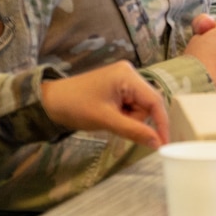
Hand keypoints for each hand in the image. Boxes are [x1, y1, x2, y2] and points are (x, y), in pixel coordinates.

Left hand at [41, 62, 167, 147]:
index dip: (161, 123)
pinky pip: (130, 104)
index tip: (164, 143)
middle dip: (135, 119)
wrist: (51, 102)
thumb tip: (157, 143)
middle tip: (115, 124)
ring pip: (139, 106)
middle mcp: (129, 73)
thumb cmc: (76, 107)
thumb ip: (134, 131)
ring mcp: (123, 79)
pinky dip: (123, 115)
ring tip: (108, 119)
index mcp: (128, 76)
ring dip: (128, 118)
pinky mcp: (117, 86)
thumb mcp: (107, 120)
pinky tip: (109, 115)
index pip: (154, 100)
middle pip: (147, 104)